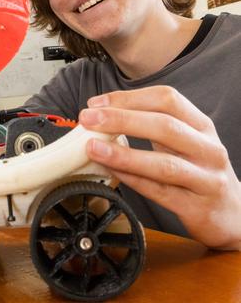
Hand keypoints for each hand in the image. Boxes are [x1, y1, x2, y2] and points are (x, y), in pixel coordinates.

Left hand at [81, 85, 240, 249]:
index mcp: (201, 125)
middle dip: (121, 119)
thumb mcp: (182, 141)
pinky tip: (111, 171)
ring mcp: (206, 178)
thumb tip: (100, 115)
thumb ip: (148, 126)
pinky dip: (133, 180)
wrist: (233, 215)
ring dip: (124, 154)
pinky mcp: (198, 206)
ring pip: (164, 163)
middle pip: (165, 126)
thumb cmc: (198, 171)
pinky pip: (161, 191)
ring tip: (93, 147)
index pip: (167, 99)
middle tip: (88, 119)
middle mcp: (208, 148)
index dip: (129, 98)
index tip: (96, 102)